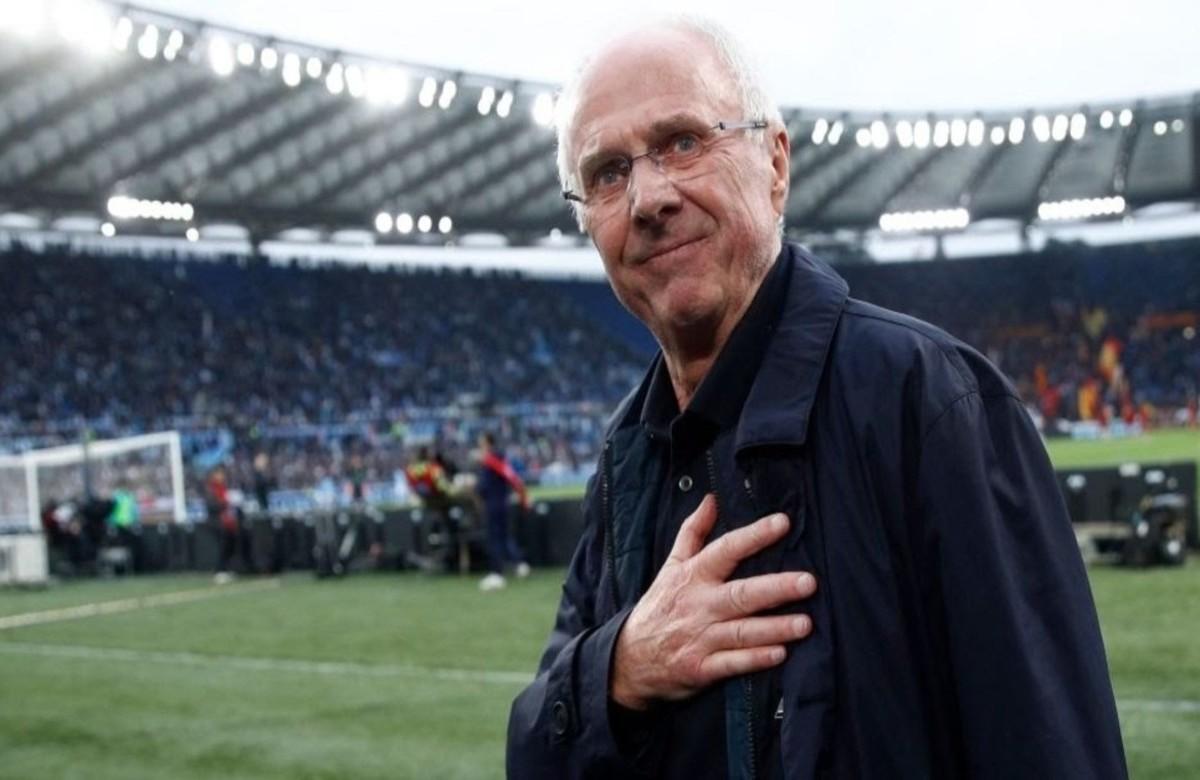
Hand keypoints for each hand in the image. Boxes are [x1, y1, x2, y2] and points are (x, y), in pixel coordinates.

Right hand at [610, 494, 816, 709]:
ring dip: (774, 628)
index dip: (754, 536)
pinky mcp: (701, 668)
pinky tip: (780, 654)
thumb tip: (712, 499)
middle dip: (776, 588)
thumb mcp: (671, 566)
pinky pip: (732, 663)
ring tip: (805, 623)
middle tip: (808, 582)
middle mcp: (699, 605)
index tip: (783, 523)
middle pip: (741, 594)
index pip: (726, 550)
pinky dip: (755, 659)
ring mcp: (700, 638)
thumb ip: (692, 532)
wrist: (628, 659)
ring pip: (742, 631)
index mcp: (693, 576)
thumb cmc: (659, 608)